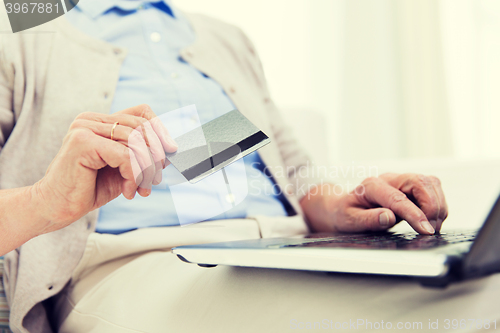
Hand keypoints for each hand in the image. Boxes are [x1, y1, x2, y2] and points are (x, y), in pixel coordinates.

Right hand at [33, 104, 177, 232]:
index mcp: (100, 121)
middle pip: (142, 127)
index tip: (170, 152)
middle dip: (156, 157)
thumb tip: (171, 148)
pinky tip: (128, 191)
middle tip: (154, 180)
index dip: (160, 130)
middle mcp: (91, 119)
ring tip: (140, 189)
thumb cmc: (90, 188)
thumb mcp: (124, 167)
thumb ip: (142, 154)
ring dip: (145, 171)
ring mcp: (85, 128)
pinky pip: (125, 156)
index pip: (142, 112)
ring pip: (136, 143)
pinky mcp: (82, 142)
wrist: (57, 207)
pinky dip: (133, 176)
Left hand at [301, 173, 447, 234]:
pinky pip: (433, 189)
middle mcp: (389, 179)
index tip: (426, 230)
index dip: (415, 214)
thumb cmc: (346, 213)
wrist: (344, 206)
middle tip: (430, 230)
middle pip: (420, 182)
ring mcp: (401, 181)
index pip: (398, 198)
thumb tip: (388, 217)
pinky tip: (431, 220)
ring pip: (431, 183)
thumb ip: (368, 219)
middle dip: (432, 206)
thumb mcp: (349, 220)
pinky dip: (438, 205)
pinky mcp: (412, 187)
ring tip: (432, 227)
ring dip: (438, 206)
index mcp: (371, 186)